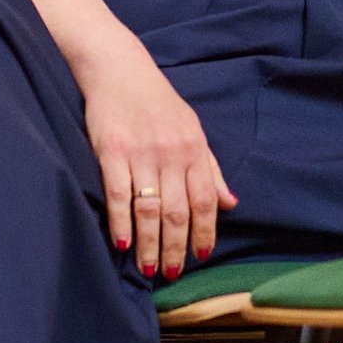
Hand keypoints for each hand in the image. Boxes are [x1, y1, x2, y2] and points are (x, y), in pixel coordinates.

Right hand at [82, 54, 237, 280]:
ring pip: (149, 210)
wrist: (118, 68)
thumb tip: (231, 203)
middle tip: (172, 273)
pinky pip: (119, 195)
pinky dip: (120, 222)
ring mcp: (140, 153)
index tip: (201, 256)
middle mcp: (171, 153)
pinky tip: (121, 242)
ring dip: (149, 244)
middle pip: (177, 212)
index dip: (204, 232)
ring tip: (147, 267)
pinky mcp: (111, 151)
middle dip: (176, 247)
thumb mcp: (191, 129)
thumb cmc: (157, 101)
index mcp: (193, 149)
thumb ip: (210, 168)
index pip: (205, 200)